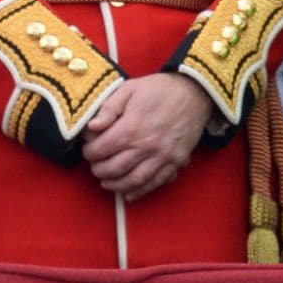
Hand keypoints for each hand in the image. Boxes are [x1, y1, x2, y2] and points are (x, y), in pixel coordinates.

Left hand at [81, 73, 212, 200]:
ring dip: (115, 185)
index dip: (89, 152)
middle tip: (95, 167)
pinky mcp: (176, 161)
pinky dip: (139, 192)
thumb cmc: (159, 89)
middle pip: (114, 168)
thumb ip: (109, 108)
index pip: (101, 149)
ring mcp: (162, 156)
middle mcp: (146, 146)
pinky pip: (155, 183)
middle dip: (99, 170)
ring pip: (133, 181)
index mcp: (132, 127)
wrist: (194, 92)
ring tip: (106, 182)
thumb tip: (91, 127)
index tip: (87, 150)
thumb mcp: (130, 88)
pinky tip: (128, 193)